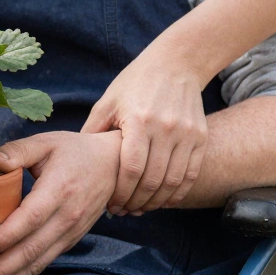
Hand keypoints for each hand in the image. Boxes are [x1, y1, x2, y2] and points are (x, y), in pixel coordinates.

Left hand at [0, 131, 121, 274]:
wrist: (114, 166)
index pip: (32, 216)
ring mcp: (71, 232)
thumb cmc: (74, 152)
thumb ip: (17, 150)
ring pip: (39, 261)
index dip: (8, 234)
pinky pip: (46, 262)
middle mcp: (67, 216)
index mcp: (59, 189)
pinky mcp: (70, 240)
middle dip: (3, 270)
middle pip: (33, 248)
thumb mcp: (46, 142)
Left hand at [81, 54, 207, 214]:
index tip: (112, 204)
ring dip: (156, 202)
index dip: (121, 193)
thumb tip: (75, 162)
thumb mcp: (108, 101)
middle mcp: (165, 128)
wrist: (175, 63)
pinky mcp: (200, 136)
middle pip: (152, 180)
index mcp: (139, 120)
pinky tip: (162, 199)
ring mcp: (186, 133)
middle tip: (125, 211)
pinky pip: (191, 174)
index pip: (130, 169)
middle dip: (136, 202)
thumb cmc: (134, 83)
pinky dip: (177, 192)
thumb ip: (93, 131)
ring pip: (173, 182)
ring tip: (141, 208)